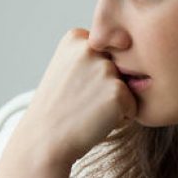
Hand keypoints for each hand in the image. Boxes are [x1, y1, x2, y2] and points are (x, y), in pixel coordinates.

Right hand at [12, 27, 137, 167]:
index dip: (95, 74)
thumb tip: (128, 47)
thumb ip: (92, 54)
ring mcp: (105, 68)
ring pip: (128, 85)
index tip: (73, 86)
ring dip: (115, 101)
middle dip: (108, 85)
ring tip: (88, 110)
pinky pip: (133, 104)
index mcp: (76, 37)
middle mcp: (91, 47)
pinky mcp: (118, 91)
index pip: (107, 51)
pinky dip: (121, 117)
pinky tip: (96, 119)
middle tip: (80, 100)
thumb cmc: (59, 108)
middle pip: (120, 66)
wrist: (44, 140)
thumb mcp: (67, 67)